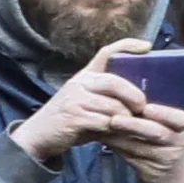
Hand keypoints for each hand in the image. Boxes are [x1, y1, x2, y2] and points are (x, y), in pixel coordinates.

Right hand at [11, 60, 156, 172]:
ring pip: (112, 105)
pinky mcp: (73, 117)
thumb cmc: (69, 120)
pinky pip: (103, 121)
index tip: (147, 47)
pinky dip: (112, 129)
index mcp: (84, 76)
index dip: (127, 46)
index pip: (106, 53)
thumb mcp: (86, 102)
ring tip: (127, 125)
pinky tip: (112, 133)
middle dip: (134, 95)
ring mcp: (74, 100)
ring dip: (124, 118)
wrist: (36, 136)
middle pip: (114, 81)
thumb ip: (107, 97)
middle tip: (142, 107)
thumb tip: (142, 98)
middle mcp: (79, 83)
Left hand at [80, 43, 183, 182]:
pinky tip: (104, 139)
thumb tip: (121, 80)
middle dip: (136, 125)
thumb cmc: (155, 138)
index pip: (180, 117)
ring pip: (142, 146)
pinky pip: (133, 156)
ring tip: (105, 128)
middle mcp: (177, 138)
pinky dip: (117, 147)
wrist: (163, 172)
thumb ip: (144, 105)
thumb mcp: (157, 121)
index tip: (146, 108)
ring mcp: (165, 155)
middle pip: (159, 132)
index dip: (165, 113)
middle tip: (115, 119)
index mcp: (180, 122)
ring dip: (121, 137)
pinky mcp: (152, 168)